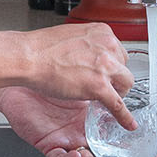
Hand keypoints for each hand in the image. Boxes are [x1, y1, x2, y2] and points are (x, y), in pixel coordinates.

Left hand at [0, 85, 149, 156]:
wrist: (22, 74)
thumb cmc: (49, 74)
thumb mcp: (82, 78)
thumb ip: (102, 83)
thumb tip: (123, 80)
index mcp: (93, 118)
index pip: (118, 134)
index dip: (133, 145)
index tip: (150, 153)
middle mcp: (83, 131)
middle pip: (108, 153)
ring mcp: (67, 139)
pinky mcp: (48, 143)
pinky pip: (58, 156)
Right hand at [13, 20, 135, 126]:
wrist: (28, 57)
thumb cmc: (41, 48)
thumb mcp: (72, 37)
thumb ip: (86, 45)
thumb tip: (89, 54)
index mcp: (102, 32)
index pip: (118, 51)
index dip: (112, 64)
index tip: (108, 71)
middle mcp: (108, 46)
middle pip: (124, 66)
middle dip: (115, 77)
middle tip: (105, 85)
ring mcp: (106, 66)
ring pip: (126, 84)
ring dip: (117, 92)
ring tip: (104, 98)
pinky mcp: (99, 86)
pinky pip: (118, 105)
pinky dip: (124, 117)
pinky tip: (127, 123)